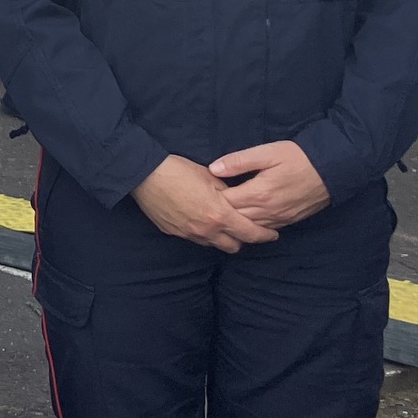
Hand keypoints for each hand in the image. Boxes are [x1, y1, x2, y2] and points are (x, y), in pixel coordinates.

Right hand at [130, 155, 278, 252]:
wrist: (145, 175)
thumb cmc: (179, 171)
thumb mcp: (211, 177)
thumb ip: (229, 193)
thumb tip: (238, 200)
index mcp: (220, 215)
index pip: (251, 234)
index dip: (265, 235)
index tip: (272, 234)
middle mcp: (206, 230)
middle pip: (234, 246)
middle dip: (242, 239)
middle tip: (244, 228)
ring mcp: (189, 234)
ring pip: (214, 245)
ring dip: (221, 237)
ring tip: (220, 224)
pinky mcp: (173, 233)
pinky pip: (195, 238)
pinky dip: (202, 233)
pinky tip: (197, 218)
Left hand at [211, 141, 330, 231]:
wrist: (333, 169)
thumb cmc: (298, 157)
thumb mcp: (266, 152)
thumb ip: (239, 161)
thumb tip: (213, 168)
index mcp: (259, 193)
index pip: (226, 203)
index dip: (211, 198)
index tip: (200, 192)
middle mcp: (268, 210)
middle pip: (235, 218)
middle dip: (220, 212)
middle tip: (206, 206)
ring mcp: (280, 218)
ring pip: (250, 227)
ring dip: (235, 222)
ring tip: (221, 215)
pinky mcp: (290, 220)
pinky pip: (265, 228)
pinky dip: (252, 226)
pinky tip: (244, 220)